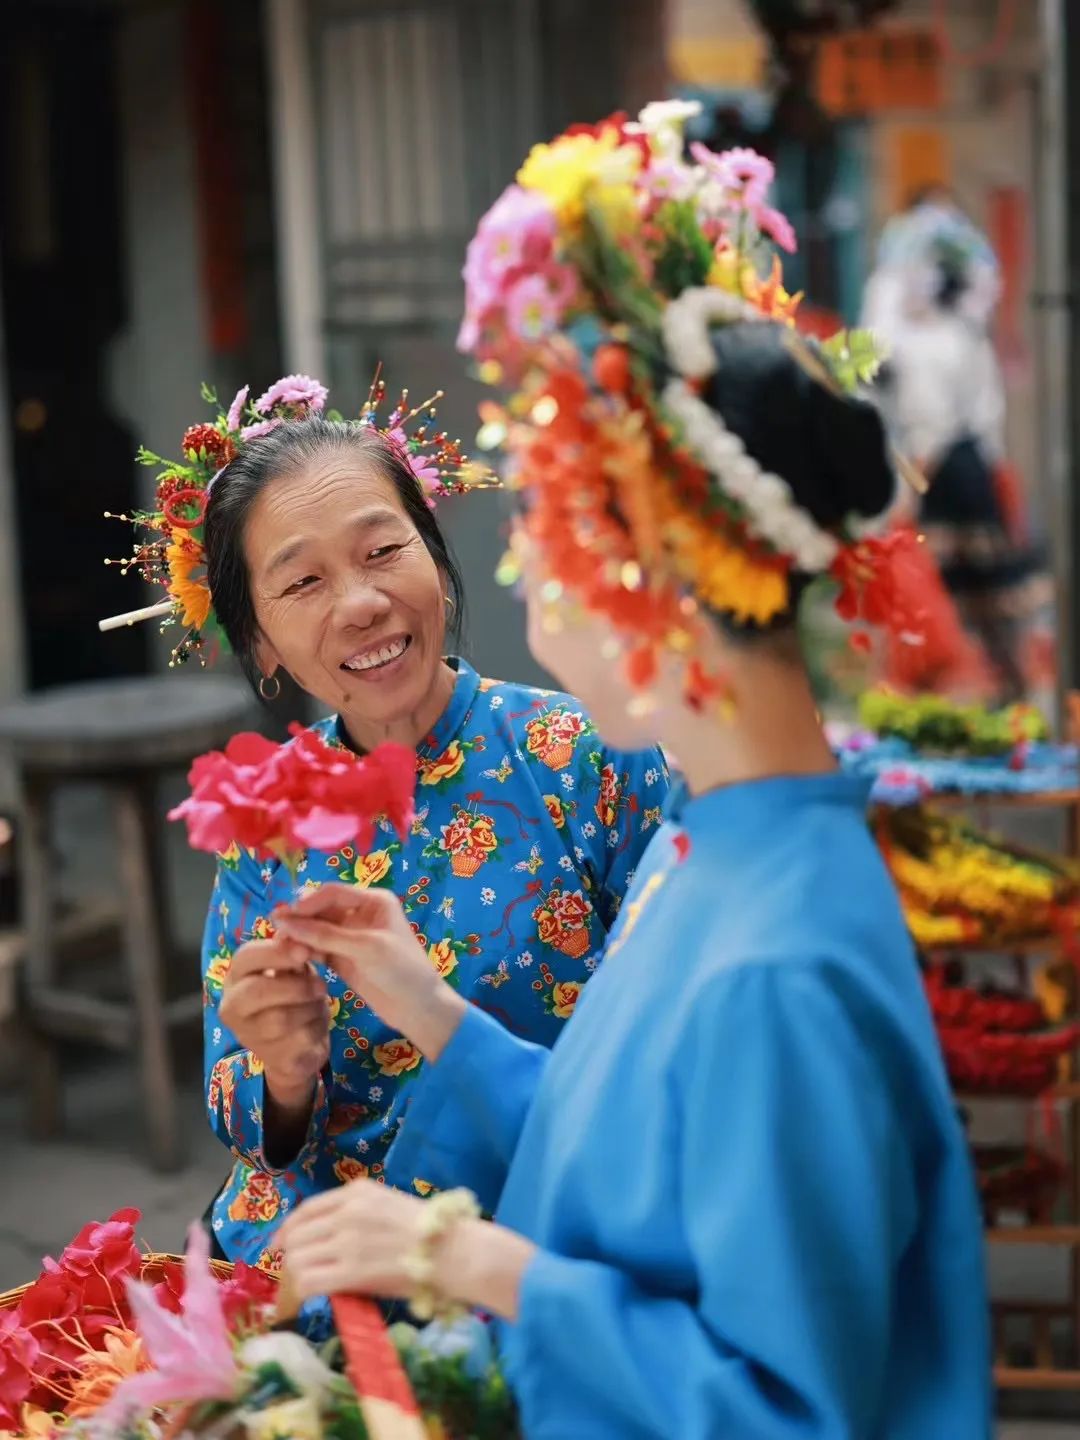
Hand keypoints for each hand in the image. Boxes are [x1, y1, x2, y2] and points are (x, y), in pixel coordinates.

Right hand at [219, 933, 330, 1106]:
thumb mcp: (291, 971)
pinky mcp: (271, 1058)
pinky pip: (298, 1039)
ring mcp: (248, 1035)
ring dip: (309, 1008)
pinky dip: (317, 1028)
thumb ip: (293, 954)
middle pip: (258, 991)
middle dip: (296, 985)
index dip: (277, 951)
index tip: (305, 950)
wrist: (296, 1047)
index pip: (245, 957)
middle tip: (321, 985)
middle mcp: (232, 1006)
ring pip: (281, 1018)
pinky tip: (317, 1023)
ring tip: (319, 1002)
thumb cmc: (292, 997)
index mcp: (235, 977)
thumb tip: (302, 934)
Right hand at [273, 885, 465, 1061]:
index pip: (332, 893)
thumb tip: (285, 920)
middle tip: (275, 933)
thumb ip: (325, 935)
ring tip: (280, 947)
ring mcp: (351, 937)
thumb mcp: (365, 948)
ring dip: (300, 937)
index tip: (283, 916)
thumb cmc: (401, 970)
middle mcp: (360, 914)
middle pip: (321, 910)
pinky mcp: (343, 959)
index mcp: (373, 901)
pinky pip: (318, 949)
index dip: (307, 902)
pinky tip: (292, 958)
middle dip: (300, 920)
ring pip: (317, 930)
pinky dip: (305, 952)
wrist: (419, 1009)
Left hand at [280, 1179, 534, 1320]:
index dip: (287, 1230)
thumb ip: (355, 1213)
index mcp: (357, 1191)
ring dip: (296, 1276)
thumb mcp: (387, 1204)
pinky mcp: (352, 1271)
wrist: (453, 1251)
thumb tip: (324, 1238)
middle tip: (292, 1273)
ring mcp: (348, 1241)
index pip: (306, 1209)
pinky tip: (311, 1297)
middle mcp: (348, 1211)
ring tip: (305, 1287)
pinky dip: (303, 1291)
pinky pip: (309, 1281)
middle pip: (296, 1235)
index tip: (280, 1245)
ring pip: (298, 1259)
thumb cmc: (429, 1230)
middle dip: (288, 1255)